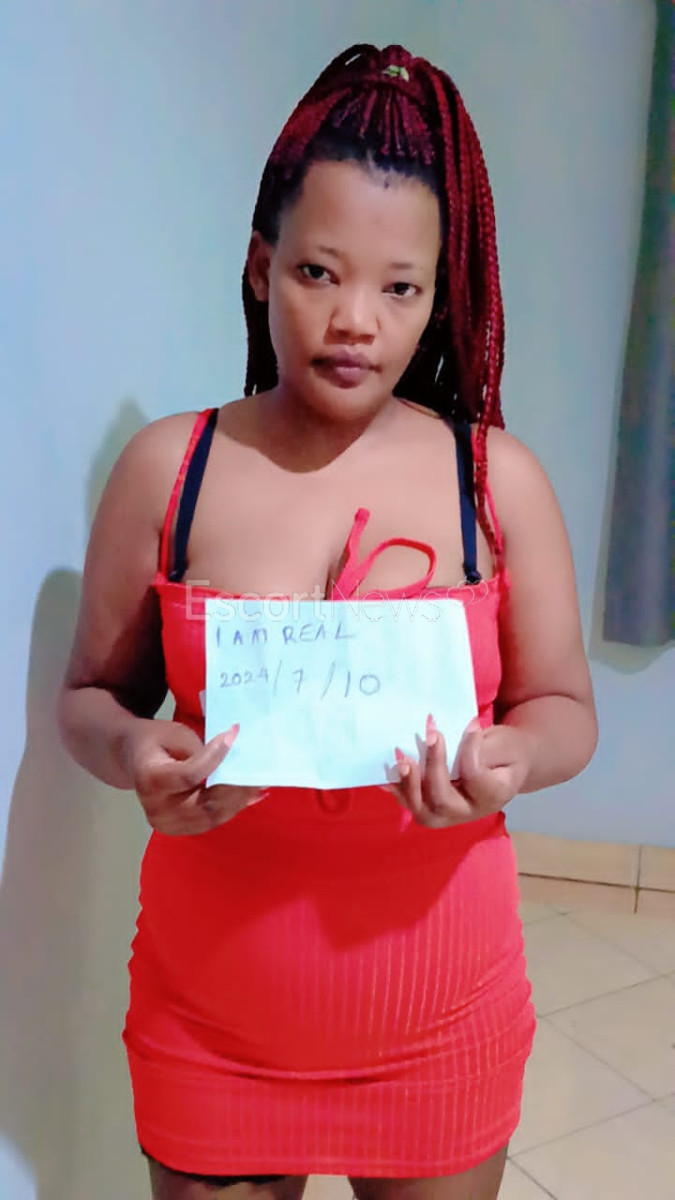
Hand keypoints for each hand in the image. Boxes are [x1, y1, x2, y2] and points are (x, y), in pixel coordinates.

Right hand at [122, 719, 265, 835]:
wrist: (134, 759)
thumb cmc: (155, 741)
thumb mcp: (175, 734)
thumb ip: (201, 750)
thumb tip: (234, 762)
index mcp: (150, 779)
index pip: (189, 775)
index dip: (215, 757)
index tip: (234, 734)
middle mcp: (156, 808)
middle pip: (205, 804)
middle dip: (236, 788)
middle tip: (260, 772)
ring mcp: (167, 824)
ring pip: (212, 817)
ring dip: (239, 800)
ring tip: (259, 784)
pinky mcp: (178, 830)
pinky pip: (211, 821)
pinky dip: (232, 807)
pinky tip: (250, 795)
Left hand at [388, 714, 536, 828]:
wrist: (505, 766)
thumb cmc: (507, 752)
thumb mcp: (505, 744)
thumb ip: (484, 744)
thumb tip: (463, 732)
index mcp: (494, 795)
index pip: (475, 778)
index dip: (470, 750)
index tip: (472, 725)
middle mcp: (469, 811)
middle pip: (444, 801)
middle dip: (433, 768)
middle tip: (431, 736)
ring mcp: (449, 814)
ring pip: (423, 811)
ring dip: (409, 786)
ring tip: (403, 762)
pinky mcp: (432, 808)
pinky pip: (411, 803)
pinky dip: (397, 789)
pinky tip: (387, 775)